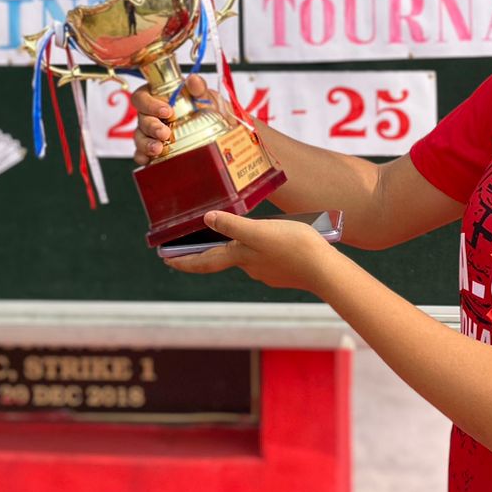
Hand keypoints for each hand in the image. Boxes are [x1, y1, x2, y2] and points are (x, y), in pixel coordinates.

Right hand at [131, 74, 213, 165]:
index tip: (167, 111)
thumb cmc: (207, 110)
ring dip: (146, 143)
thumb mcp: (206, 97)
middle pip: (141, 119)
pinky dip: (143, 157)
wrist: (220, 132)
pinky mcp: (153, 150)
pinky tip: (148, 161)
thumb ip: (199, 88)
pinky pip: (141, 154)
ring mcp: (150, 134)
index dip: (149, 104)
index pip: (142, 97)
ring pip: (139, 137)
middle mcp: (151, 115)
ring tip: (158, 149)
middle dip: (151, 127)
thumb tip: (193, 80)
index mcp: (158, 97)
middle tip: (164, 133)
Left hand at [161, 209, 339, 293]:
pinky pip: (266, 257)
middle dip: (211, 250)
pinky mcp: (284, 271)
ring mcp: (268, 271)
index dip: (183, 261)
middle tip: (197, 242)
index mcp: (240, 257)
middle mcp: (250, 267)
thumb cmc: (293, 247)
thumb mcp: (259, 231)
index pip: (204, 262)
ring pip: (247, 256)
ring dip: (240, 246)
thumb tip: (206, 219)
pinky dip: (262, 248)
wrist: (325, 270)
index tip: (166, 260)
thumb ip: (232, 225)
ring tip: (241, 230)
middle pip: (224, 258)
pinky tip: (273, 238)